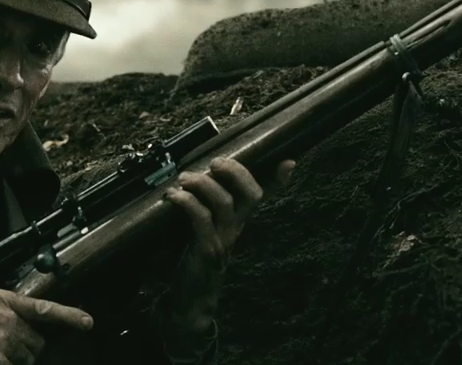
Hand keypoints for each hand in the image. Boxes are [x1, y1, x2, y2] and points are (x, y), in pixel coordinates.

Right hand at [0, 288, 93, 364]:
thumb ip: (12, 308)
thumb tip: (36, 323)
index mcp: (4, 301)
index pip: (44, 308)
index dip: (69, 317)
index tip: (87, 323)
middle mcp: (5, 320)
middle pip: (37, 342)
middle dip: (26, 347)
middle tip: (2, 345)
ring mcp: (0, 343)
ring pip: (28, 359)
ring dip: (15, 361)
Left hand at [159, 157, 295, 335]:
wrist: (191, 299)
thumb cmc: (195, 259)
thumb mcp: (204, 230)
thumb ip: (205, 209)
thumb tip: (192, 181)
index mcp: (237, 221)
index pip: (264, 198)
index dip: (278, 181)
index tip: (288, 162)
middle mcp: (235, 229)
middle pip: (251, 195)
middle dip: (236, 172)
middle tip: (215, 162)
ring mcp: (223, 239)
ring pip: (224, 202)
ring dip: (202, 183)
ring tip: (184, 178)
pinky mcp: (206, 249)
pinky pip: (201, 218)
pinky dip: (186, 202)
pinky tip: (173, 196)